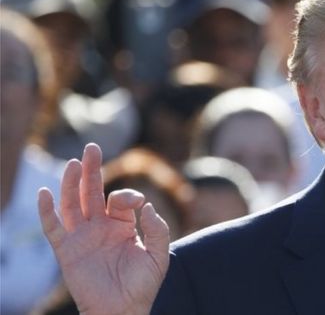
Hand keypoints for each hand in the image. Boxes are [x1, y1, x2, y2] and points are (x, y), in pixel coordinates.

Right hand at [38, 143, 169, 314]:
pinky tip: (44, 193)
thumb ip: (158, 229)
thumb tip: (147, 205)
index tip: (137, 204)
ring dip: (71, 184)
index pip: (120, 199)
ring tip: (74, 163)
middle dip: (92, 170)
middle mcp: (100, 227)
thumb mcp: (159, 255)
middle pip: (92, 192)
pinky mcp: (67, 252)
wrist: (123, 310)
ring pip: (73, 204)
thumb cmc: (142, 285)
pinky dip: (46, 211)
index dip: (127, 195)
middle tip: (92, 147)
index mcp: (122, 225)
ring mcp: (82, 237)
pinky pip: (53, 228)